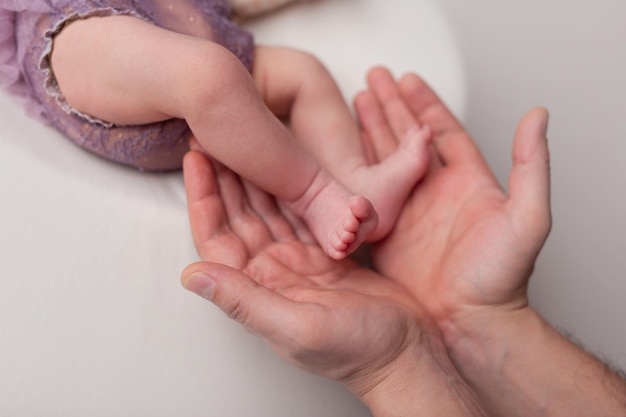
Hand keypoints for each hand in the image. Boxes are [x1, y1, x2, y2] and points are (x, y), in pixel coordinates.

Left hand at [180, 150, 424, 394]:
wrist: (405, 353)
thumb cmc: (357, 350)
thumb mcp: (297, 327)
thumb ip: (244, 301)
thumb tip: (190, 276)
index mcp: (257, 287)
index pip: (217, 236)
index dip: (203, 197)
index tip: (195, 158)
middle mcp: (272, 271)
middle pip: (240, 216)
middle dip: (226, 176)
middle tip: (216, 135)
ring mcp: (299, 260)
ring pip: (270, 209)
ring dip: (257, 176)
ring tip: (246, 140)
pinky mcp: (326, 253)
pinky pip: (302, 212)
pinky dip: (293, 188)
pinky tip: (287, 163)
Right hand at [354, 67, 550, 330]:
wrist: (470, 324)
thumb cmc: (501, 279)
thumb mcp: (526, 219)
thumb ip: (532, 167)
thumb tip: (538, 119)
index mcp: (467, 183)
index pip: (441, 131)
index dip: (424, 103)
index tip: (407, 79)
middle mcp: (435, 193)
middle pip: (408, 138)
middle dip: (391, 107)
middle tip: (373, 79)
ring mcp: (409, 212)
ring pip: (385, 160)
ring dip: (371, 130)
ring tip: (355, 102)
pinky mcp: (386, 234)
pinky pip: (367, 194)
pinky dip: (354, 172)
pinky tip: (342, 153)